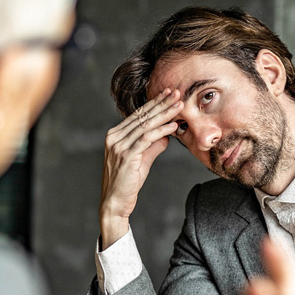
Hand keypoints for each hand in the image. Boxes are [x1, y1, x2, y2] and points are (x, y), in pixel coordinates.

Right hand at [99, 89, 182, 248]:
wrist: (115, 202)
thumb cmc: (128, 182)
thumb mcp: (142, 159)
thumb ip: (152, 146)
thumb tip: (167, 135)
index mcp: (115, 135)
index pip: (138, 115)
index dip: (154, 103)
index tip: (169, 94)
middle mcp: (114, 138)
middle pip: (142, 116)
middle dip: (161, 103)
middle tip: (177, 93)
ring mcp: (119, 146)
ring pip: (146, 125)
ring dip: (164, 114)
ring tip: (179, 106)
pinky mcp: (126, 156)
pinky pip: (146, 139)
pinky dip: (161, 131)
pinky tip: (173, 126)